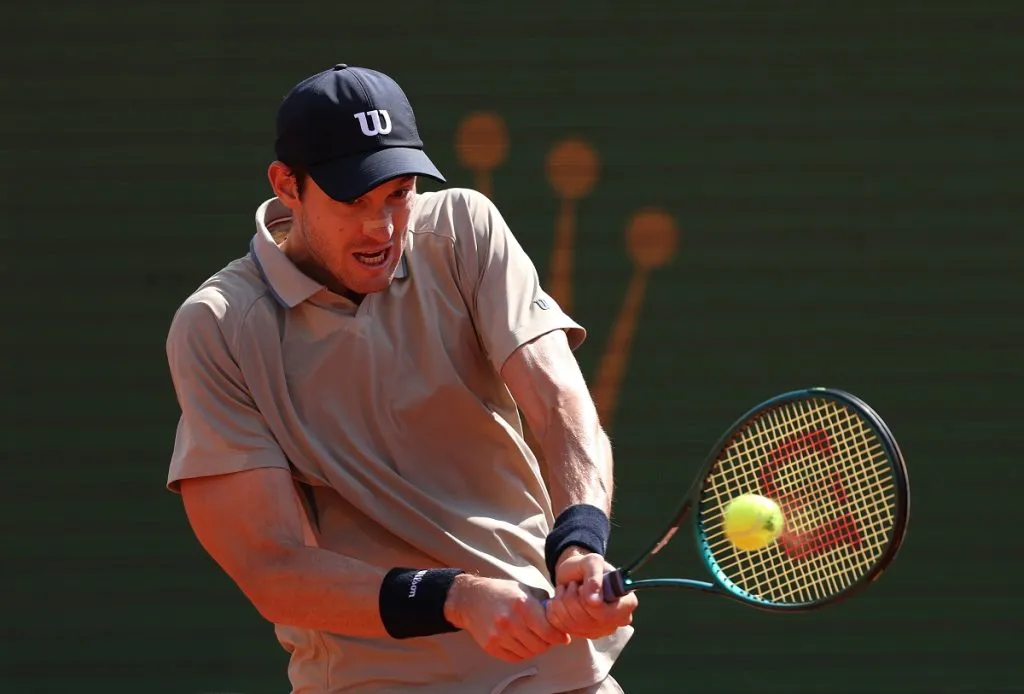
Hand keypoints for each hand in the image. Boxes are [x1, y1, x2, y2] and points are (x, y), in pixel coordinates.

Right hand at [443, 574, 570, 662]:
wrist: (471, 599)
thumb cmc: (502, 592)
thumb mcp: (525, 589)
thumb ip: (544, 601)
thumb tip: (561, 614)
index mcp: (523, 605)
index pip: (549, 632)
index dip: (559, 637)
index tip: (562, 637)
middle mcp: (511, 622)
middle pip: (540, 646)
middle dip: (548, 643)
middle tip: (547, 637)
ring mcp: (499, 636)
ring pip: (529, 653)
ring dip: (535, 648)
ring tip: (533, 638)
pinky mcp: (491, 646)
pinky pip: (515, 658)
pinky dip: (522, 653)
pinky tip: (521, 642)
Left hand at [545, 548, 637, 639]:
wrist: (572, 574)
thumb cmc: (585, 567)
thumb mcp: (591, 562)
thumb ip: (594, 577)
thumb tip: (594, 601)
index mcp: (627, 603)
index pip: (606, 615)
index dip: (587, 602)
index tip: (581, 586)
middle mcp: (617, 621)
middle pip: (587, 621)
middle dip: (571, 599)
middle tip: (573, 586)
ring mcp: (600, 630)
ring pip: (573, 625)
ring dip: (562, 602)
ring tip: (567, 590)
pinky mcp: (583, 634)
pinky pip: (563, 627)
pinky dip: (555, 611)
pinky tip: (561, 600)